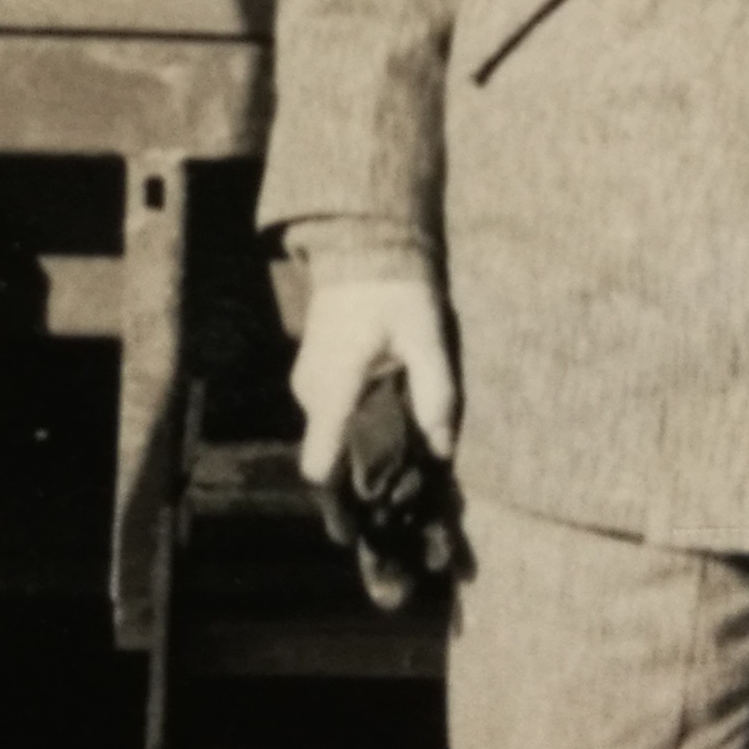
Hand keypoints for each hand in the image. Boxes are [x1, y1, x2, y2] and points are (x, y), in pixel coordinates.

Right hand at [290, 241, 458, 485]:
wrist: (361, 246)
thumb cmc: (394, 291)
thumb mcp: (425, 339)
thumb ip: (436, 394)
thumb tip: (443, 449)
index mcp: (332, 390)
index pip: (319, 465)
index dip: (346, 492)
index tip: (378, 501)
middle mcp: (311, 393)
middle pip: (333, 453)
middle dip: (368, 462)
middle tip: (411, 460)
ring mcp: (306, 383)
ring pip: (333, 431)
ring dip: (364, 435)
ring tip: (406, 424)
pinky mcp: (311, 373)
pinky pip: (331, 411)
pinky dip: (356, 414)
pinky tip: (387, 399)